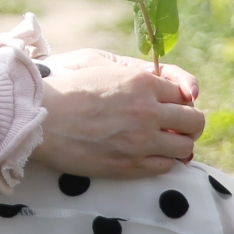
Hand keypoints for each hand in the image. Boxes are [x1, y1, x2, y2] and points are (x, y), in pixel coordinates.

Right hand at [30, 49, 203, 179]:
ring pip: (185, 147)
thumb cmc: (66, 90)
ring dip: (178, 145)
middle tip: (174, 127)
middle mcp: (148, 111)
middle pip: (194, 121)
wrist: (38, 119)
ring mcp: (141, 141)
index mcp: (141, 82)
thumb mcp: (103, 67)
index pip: (184, 94)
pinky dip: (162, 161)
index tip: (170, 107)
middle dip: (188, 124)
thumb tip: (167, 89)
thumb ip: (137, 75)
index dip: (179, 101)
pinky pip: (166, 166)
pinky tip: (147, 156)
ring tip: (163, 144)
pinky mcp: (130, 165)